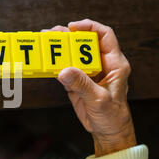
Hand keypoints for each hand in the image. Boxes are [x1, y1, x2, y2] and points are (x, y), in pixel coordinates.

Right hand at [45, 21, 135, 156]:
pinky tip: (45, 61)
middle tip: (52, 33)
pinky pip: (65, 68)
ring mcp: (88, 72)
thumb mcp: (99, 100)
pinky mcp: (77, 82)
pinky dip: (54, 64)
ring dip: (58, 48)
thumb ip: (82, 84)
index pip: (105, 36)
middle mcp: (101, 64)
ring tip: (44, 42)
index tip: (73, 26)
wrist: (108, 132)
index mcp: (115, 64)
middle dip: (68, 35)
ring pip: (72, 54)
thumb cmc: (113, 116)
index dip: (90, 27)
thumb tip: (64, 71)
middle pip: (84, 42)